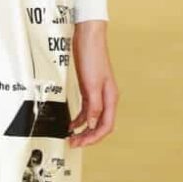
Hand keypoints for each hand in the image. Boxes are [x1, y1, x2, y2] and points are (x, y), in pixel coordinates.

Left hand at [68, 20, 117, 146]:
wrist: (87, 38)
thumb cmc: (92, 56)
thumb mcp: (92, 84)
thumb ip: (94, 105)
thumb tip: (93, 123)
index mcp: (110, 98)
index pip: (106, 126)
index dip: (95, 138)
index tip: (82, 143)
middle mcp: (106, 98)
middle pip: (100, 125)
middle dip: (88, 137)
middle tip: (74, 144)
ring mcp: (97, 93)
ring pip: (93, 118)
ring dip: (83, 129)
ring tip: (72, 137)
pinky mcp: (89, 88)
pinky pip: (86, 109)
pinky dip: (80, 118)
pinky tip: (72, 124)